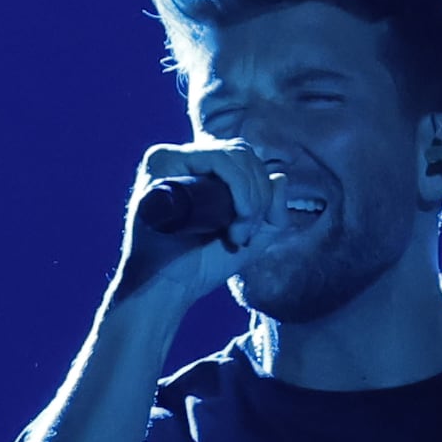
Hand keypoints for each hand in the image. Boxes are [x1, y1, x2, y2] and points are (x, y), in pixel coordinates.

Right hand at [114, 140, 267, 323]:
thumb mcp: (250, 240)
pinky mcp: (161, 165)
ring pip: (230, 155)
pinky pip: (215, 159)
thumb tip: (280, 176)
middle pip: (240, 152)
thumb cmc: (200, 266)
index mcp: (199, 170)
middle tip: (245, 234)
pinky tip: (234, 218)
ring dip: (249, 194)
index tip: (251, 231)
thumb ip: (273, 215)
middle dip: (258, 194)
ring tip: (238, 233)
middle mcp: (182, 159)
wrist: (165, 289)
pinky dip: (237, 186)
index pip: (243, 158)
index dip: (261, 189)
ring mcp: (168, 158)